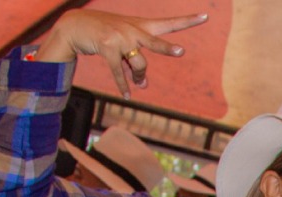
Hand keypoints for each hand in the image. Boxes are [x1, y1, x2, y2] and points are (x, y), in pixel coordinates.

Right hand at [35, 11, 206, 98]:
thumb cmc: (105, 36)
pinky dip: (123, 85)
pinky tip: (127, 95)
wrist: (75, 26)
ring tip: (138, 83)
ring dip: (139, 78)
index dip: (187, 21)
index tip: (206, 16)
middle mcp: (133, 29)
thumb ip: (137, 66)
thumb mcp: (125, 49)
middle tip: (181, 51)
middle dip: (167, 48)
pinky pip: (119, 72)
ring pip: (139, 65)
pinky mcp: (107, 46)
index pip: (168, 23)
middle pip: (155, 43)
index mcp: (141, 26)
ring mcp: (120, 37)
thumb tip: (144, 85)